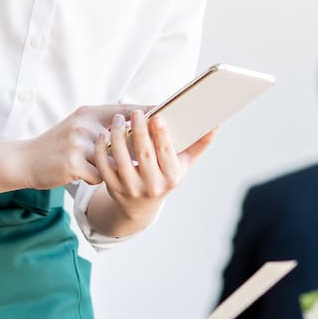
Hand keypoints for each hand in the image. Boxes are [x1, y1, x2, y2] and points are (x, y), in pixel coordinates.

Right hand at [21, 104, 142, 189]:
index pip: (123, 109)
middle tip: (150, 154)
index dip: (144, 111)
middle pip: (123, 136)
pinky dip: (95, 179)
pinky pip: (98, 175)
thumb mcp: (77, 127)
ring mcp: (78, 144)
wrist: (25, 160)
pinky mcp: (72, 163)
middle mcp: (84, 125)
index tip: (164, 113)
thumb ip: (101, 126)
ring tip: (109, 170)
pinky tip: (84, 176)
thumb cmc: (56, 146)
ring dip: (112, 168)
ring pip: (112, 160)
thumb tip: (133, 128)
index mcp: (87, 113)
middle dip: (136, 147)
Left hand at [96, 110, 216, 221]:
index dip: (161, 134)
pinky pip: (104, 167)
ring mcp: (131, 188)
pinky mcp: (113, 188)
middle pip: (143, 153)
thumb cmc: (165, 176)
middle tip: (134, 112)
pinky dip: (101, 150)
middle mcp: (152, 185)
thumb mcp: (183, 165)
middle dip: (138, 130)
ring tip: (118, 120)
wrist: (140, 205)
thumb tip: (216, 124)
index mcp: (171, 177)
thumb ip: (199, 144)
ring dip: (117, 136)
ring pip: (121, 158)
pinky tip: (103, 135)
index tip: (157, 116)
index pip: (166, 153)